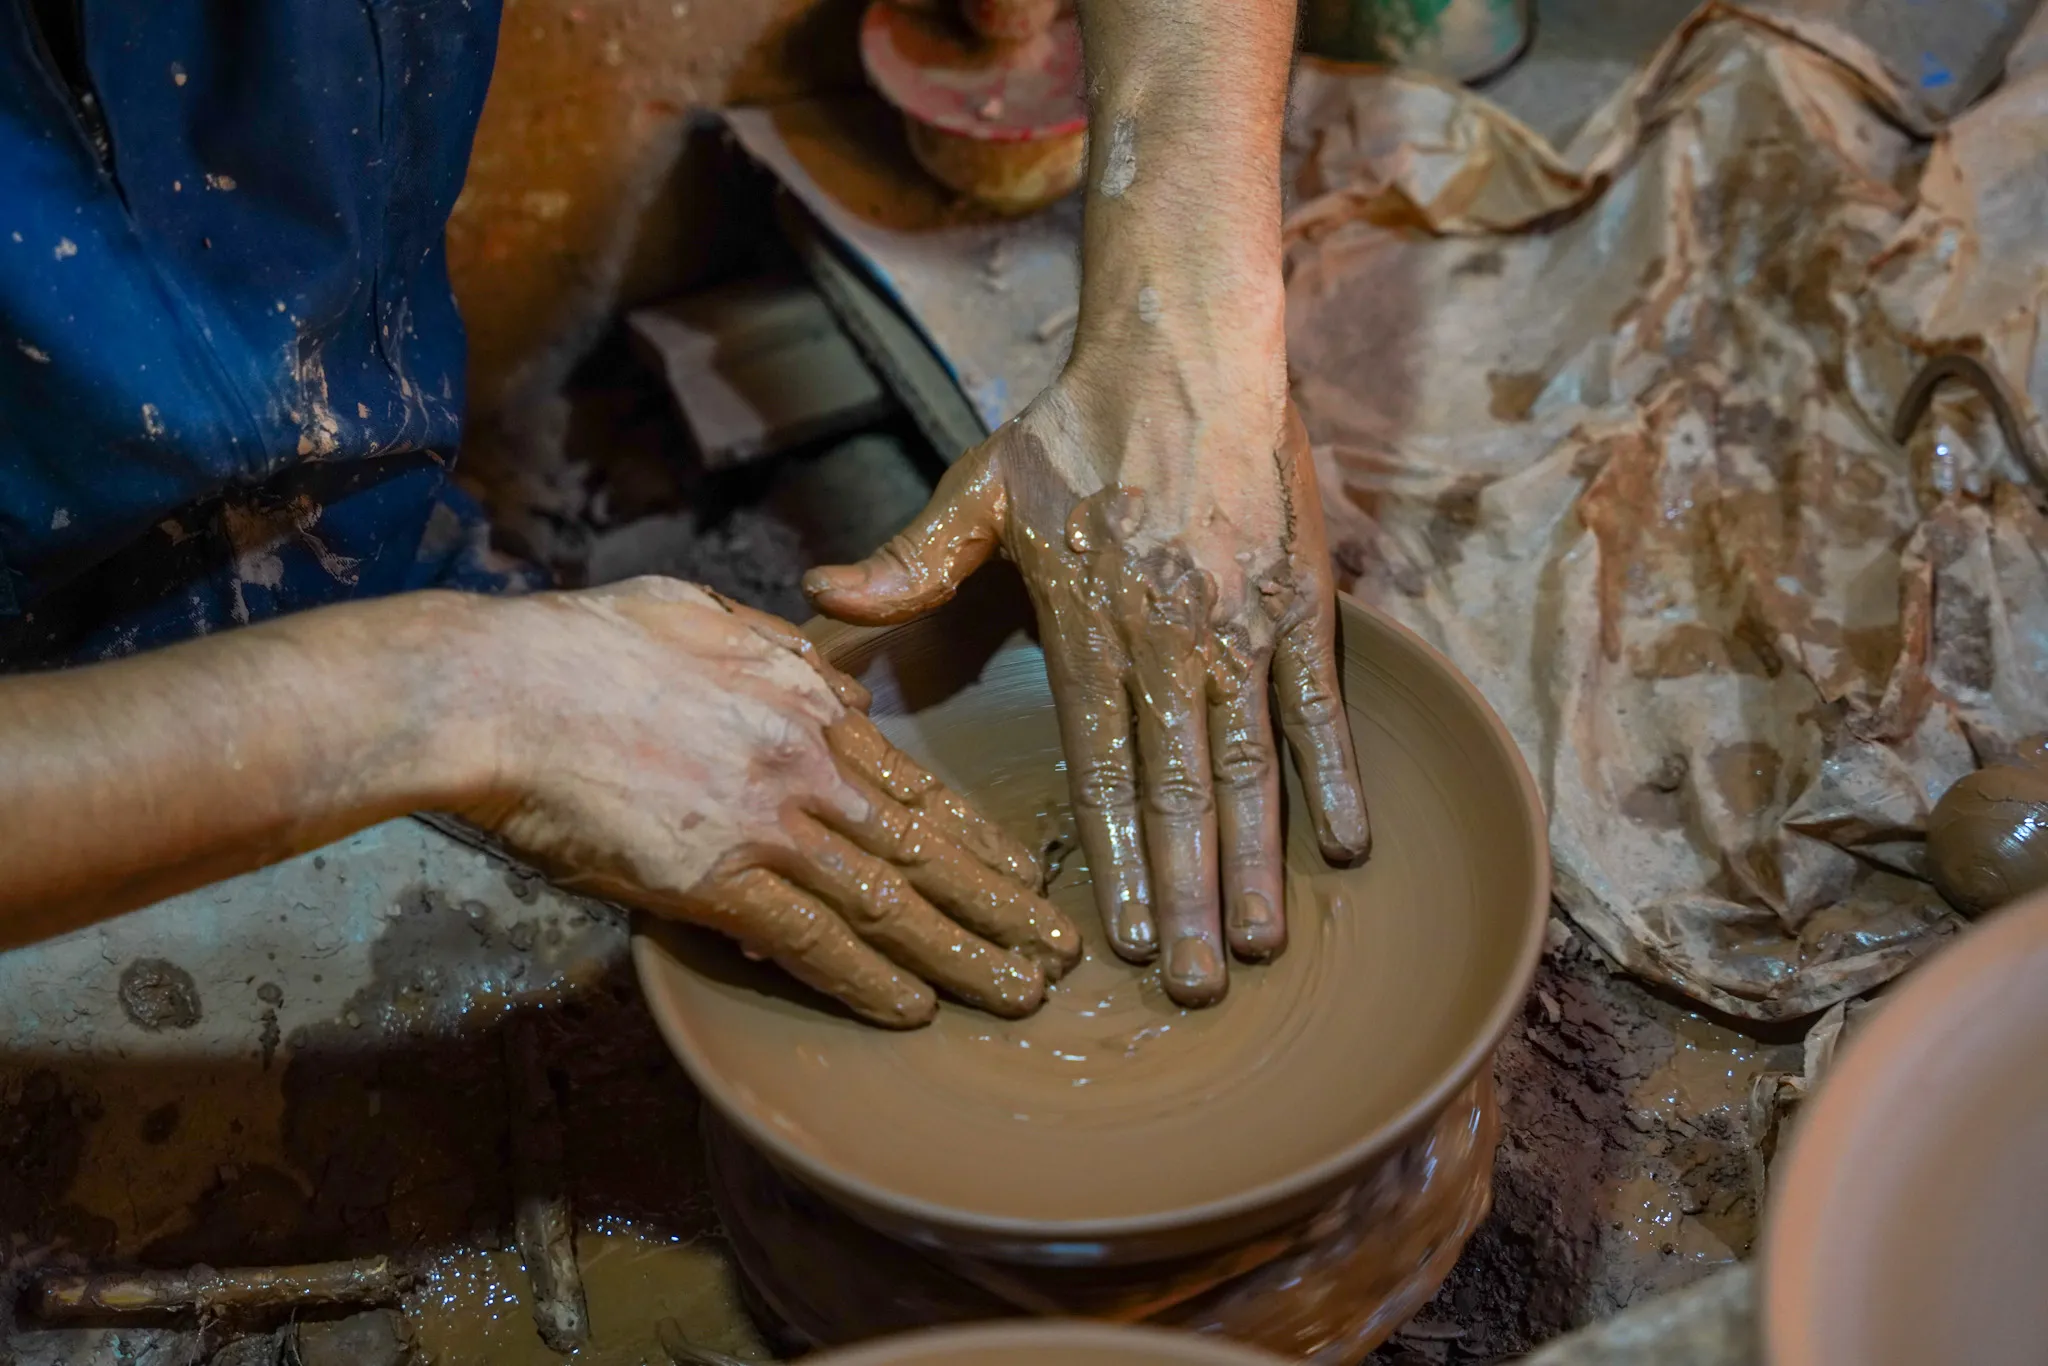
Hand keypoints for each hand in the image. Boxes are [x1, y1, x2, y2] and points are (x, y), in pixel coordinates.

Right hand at [459, 578, 1080, 1026]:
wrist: (501, 690)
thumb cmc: (583, 645)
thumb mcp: (702, 614)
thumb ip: (775, 650)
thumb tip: (825, 677)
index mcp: (806, 701)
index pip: (915, 783)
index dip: (977, 835)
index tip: (1024, 871)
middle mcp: (806, 765)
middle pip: (925, 848)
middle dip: (1000, 906)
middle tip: (1058, 952)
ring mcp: (767, 824)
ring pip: (889, 901)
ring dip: (960, 954)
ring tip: (1018, 994)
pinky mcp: (714, 878)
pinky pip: (811, 940)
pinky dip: (865, 980)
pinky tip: (910, 1009)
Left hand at [803, 351, 1369, 1006]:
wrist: (1184, 345)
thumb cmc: (1075, 423)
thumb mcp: (979, 486)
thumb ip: (912, 560)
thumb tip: (823, 601)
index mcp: (1087, 624)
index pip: (1100, 762)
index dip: (1113, 853)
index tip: (1115, 934)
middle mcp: (1169, 638)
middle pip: (1177, 787)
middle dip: (1183, 892)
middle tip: (1188, 985)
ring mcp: (1242, 623)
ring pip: (1250, 762)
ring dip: (1255, 858)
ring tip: (1256, 944)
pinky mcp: (1301, 599)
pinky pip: (1322, 702)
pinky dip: (1336, 774)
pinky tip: (1345, 846)